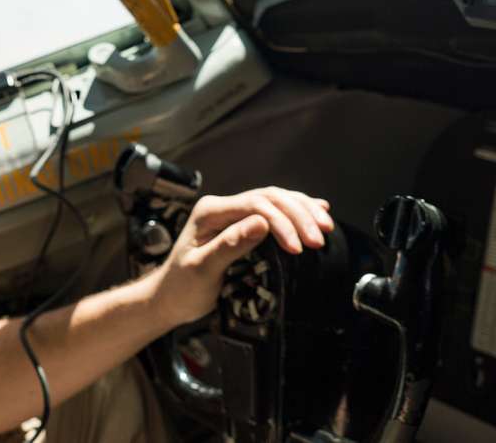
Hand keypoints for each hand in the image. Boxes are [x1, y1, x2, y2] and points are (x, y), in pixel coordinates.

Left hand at [151, 187, 332, 326]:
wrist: (169, 298)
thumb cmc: (182, 287)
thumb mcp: (202, 270)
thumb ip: (230, 245)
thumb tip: (262, 223)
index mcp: (209, 212)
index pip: (255, 205)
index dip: (282, 223)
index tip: (299, 247)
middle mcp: (221, 207)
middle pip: (269, 198)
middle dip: (298, 216)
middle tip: (320, 238)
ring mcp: (232, 213)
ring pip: (275, 200)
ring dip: (302, 211)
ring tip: (326, 226)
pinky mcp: (241, 224)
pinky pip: (274, 210)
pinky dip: (297, 211)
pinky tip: (317, 210)